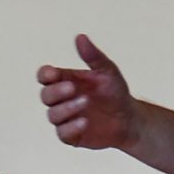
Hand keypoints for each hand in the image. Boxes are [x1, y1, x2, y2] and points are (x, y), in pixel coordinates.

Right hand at [37, 34, 136, 149]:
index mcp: (65, 80)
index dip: (45, 75)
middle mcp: (61, 100)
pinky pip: (62, 133)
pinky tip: (85, 122)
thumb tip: (80, 37)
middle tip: (72, 88)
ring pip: (52, 115)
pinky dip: (71, 127)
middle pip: (45, 95)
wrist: (129, 119)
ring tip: (85, 103)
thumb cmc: (116, 92)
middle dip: (56, 92)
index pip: (44, 76)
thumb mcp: (108, 71)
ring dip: (66, 108)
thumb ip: (93, 56)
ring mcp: (65, 118)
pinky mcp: (71, 136)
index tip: (54, 73)